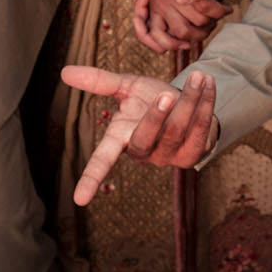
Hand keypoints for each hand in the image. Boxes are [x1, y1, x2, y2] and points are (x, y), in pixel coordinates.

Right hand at [60, 66, 218, 203]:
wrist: (186, 105)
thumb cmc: (150, 99)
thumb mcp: (125, 87)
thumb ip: (99, 81)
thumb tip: (63, 72)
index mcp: (122, 138)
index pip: (103, 160)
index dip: (91, 178)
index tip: (79, 200)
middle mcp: (144, 152)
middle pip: (146, 139)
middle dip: (156, 117)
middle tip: (165, 95)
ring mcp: (169, 156)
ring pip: (178, 130)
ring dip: (190, 100)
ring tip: (199, 76)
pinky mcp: (193, 154)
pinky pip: (200, 129)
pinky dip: (206, 104)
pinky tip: (208, 83)